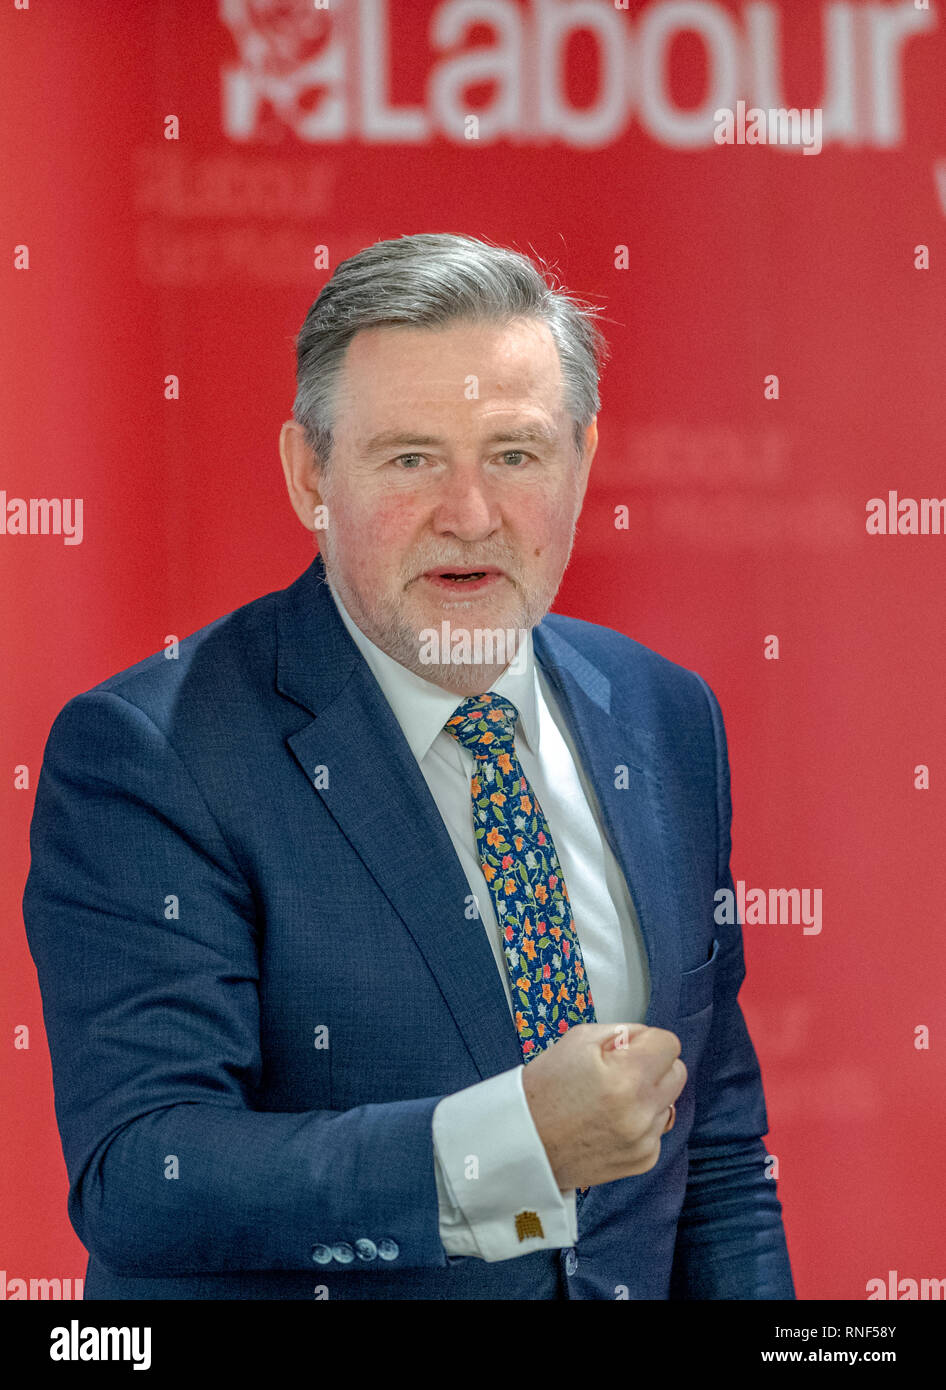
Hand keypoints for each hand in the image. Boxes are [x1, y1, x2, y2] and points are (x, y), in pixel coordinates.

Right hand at [521, 1022, 685, 1190]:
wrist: (522, 1142)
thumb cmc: (544, 1088)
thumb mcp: (577, 1040)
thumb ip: (621, 1033)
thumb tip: (644, 1040)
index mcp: (627, 1077)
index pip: (669, 1045)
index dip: (648, 1041)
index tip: (629, 1048)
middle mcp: (642, 1112)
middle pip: (677, 1074)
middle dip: (654, 1066)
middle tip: (622, 1071)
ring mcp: (644, 1141)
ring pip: (667, 1103)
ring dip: (647, 1097)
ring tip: (610, 1102)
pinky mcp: (642, 1161)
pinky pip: (656, 1131)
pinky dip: (640, 1124)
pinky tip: (609, 1124)